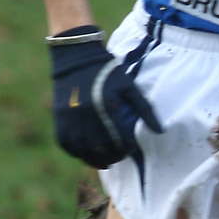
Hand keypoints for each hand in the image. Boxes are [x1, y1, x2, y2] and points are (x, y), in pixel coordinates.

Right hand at [48, 27, 162, 167]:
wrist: (76, 56)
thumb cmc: (107, 71)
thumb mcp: (129, 86)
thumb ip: (144, 109)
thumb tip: (159, 131)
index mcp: (108, 106)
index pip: (121, 139)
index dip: (128, 149)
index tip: (131, 150)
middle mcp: (88, 114)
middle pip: (101, 148)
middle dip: (112, 157)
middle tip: (119, 158)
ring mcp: (71, 117)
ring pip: (82, 150)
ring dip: (94, 160)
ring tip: (104, 162)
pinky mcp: (59, 117)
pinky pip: (65, 143)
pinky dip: (76, 152)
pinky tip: (85, 155)